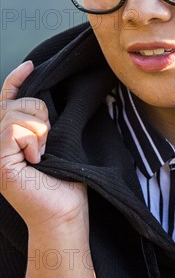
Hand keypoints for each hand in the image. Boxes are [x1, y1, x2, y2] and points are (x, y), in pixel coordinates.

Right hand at [0, 61, 87, 232]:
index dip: (15, 80)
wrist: (65, 211)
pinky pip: (14, 131)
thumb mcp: (55, 141)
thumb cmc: (64, 179)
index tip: (31, 66)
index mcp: (7, 139)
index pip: (6, 100)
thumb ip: (42, 120)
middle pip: (13, 104)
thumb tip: (47, 93)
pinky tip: (37, 158)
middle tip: (49, 140)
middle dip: (39, 113)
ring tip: (43, 152)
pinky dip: (33, 139)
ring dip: (39, 128)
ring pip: (14, 114)